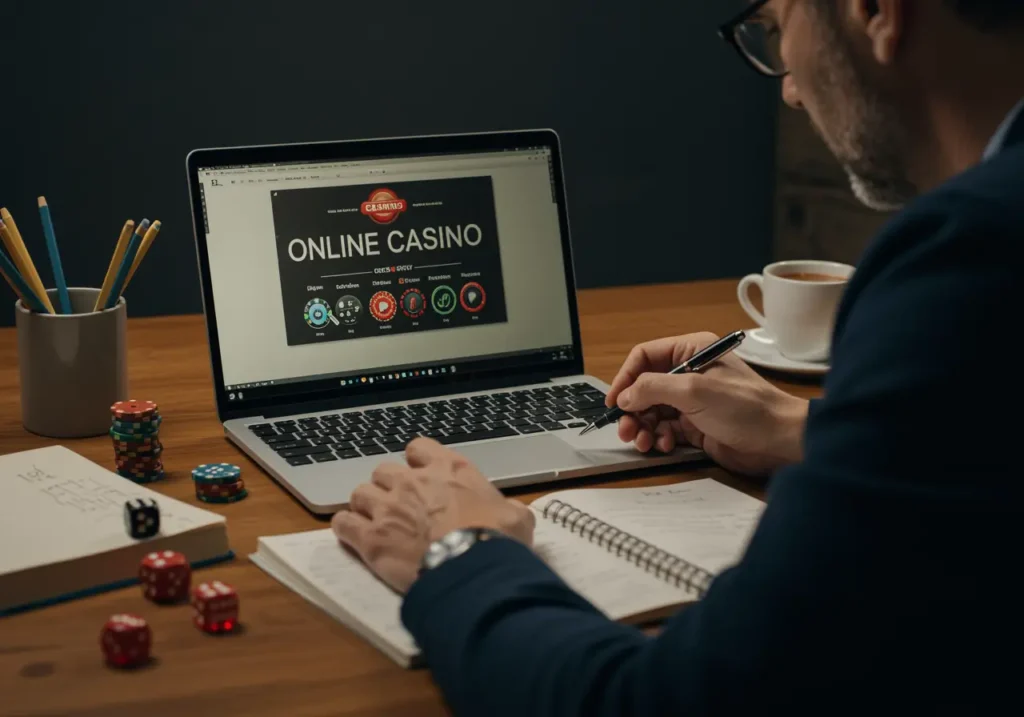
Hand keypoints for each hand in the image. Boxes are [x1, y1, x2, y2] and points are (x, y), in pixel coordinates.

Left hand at [331, 438, 534, 593]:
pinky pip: (343, 523)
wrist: (473, 569)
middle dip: (388, 487)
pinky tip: (353, 537)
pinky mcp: (370, 538)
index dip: (416, 462)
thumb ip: (507, 509)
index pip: (419, 448)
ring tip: (373, 523)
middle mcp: (413, 482)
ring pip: (359, 494)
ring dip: (365, 507)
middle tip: (398, 508)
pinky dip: (346, 529)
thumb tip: (512, 515)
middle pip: (383, 471)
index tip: (420, 475)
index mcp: (449, 469)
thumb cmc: (498, 540)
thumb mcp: (516, 517)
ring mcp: (387, 508)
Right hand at [605, 332, 808, 476]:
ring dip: (642, 427)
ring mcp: (692, 400)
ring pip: (651, 411)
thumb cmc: (745, 407)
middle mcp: (689, 373)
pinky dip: (658, 438)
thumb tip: (625, 396)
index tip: (614, 401)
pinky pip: (665, 429)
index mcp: (691, 351)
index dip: (625, 377)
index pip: (645, 356)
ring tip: (642, 442)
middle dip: (632, 409)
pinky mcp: (696, 425)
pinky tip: (664, 445)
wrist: (778, 440)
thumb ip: (653, 388)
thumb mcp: (694, 391)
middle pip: (644, 387)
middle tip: (625, 429)